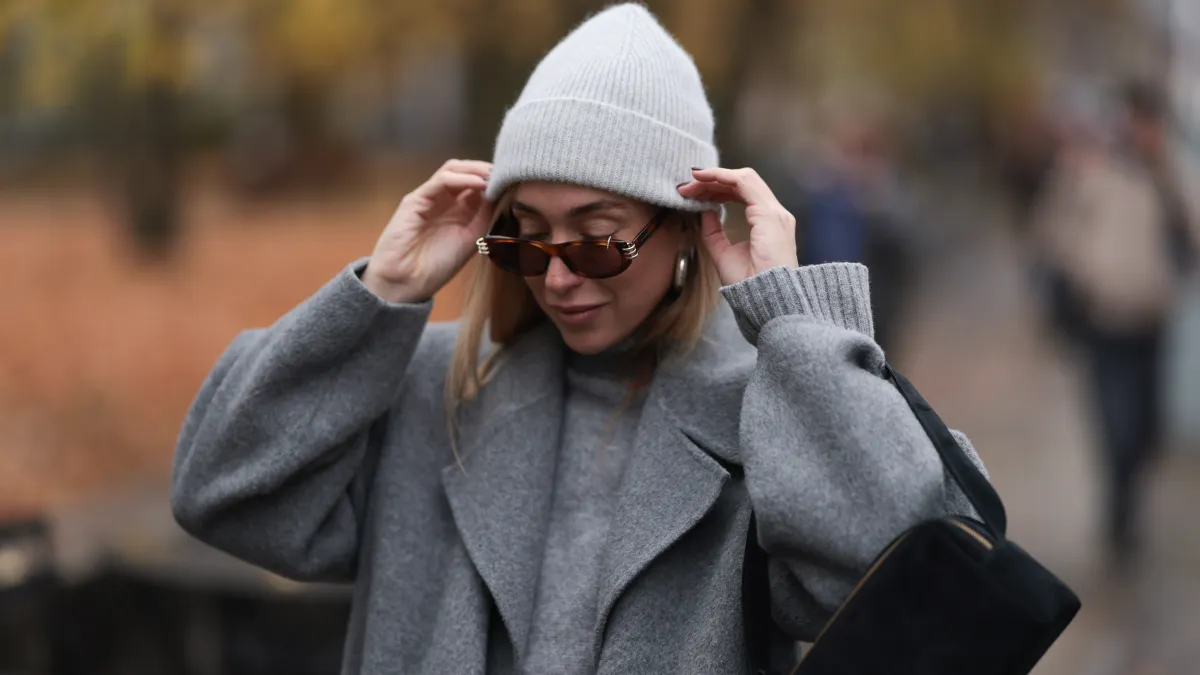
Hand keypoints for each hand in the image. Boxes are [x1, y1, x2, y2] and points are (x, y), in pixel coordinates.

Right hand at [363, 160, 493, 302]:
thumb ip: (485, 218)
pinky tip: (479, 184)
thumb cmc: (436, 267)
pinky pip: (441, 181)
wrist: (406, 283)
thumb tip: (501, 195)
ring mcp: (428, 198)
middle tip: (507, 173)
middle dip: (487, 169)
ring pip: (452, 169)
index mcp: (456, 210)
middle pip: (465, 170)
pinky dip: (462, 179)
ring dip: (476, 170)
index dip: (494, 179)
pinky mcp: (415, 200)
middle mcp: (442, 200)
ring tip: (495, 177)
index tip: (514, 181)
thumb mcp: (470, 240)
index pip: (476, 183)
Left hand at [677, 167, 798, 285]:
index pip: (743, 193)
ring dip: (714, 177)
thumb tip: (704, 212)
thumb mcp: (723, 253)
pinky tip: (703, 179)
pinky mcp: (768, 214)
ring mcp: (774, 212)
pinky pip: (743, 184)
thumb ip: (714, 232)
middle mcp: (775, 213)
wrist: (767, 301)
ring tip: (692, 182)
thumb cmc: (749, 285)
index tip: (693, 193)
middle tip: (687, 187)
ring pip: (743, 178)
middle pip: (742, 182)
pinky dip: (721, 177)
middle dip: (712, 181)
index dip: (717, 189)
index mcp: (768, 222)